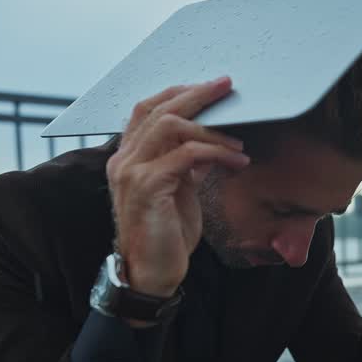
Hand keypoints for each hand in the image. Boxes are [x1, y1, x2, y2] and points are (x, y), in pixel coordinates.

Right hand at [105, 78, 248, 297]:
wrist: (151, 275)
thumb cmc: (165, 236)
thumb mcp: (178, 191)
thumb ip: (186, 164)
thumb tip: (209, 142)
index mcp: (127, 157)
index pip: (147, 109)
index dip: (178, 92)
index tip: (211, 87)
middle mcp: (123, 159)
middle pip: (158, 108)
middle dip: (197, 94)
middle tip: (227, 87)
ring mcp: (132, 172)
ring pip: (172, 125)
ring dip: (212, 129)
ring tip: (238, 142)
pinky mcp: (148, 187)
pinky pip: (187, 154)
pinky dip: (216, 152)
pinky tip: (235, 161)